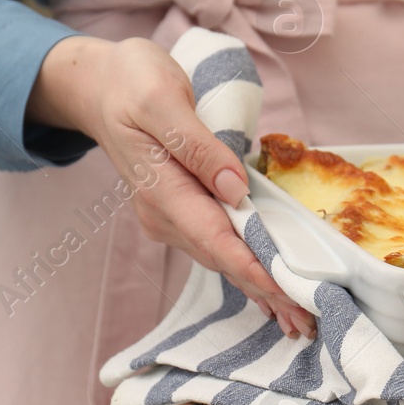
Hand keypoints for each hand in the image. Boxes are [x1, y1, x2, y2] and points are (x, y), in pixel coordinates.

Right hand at [27, 35, 315, 338]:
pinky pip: (217, 245)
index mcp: (160, 188)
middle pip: (222, 258)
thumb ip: (197, 145)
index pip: (213, 238)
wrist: (96, 85)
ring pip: (221, 258)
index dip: (251, 268)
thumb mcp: (162, 100)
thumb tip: (233, 187)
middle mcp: (162, 213)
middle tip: (307, 322)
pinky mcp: (178, 211)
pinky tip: (267, 294)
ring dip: (259, 287)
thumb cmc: (130, 82)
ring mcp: (168, 216)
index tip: (285, 292)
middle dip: (264, 291)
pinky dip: (245, 269)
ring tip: (297, 318)